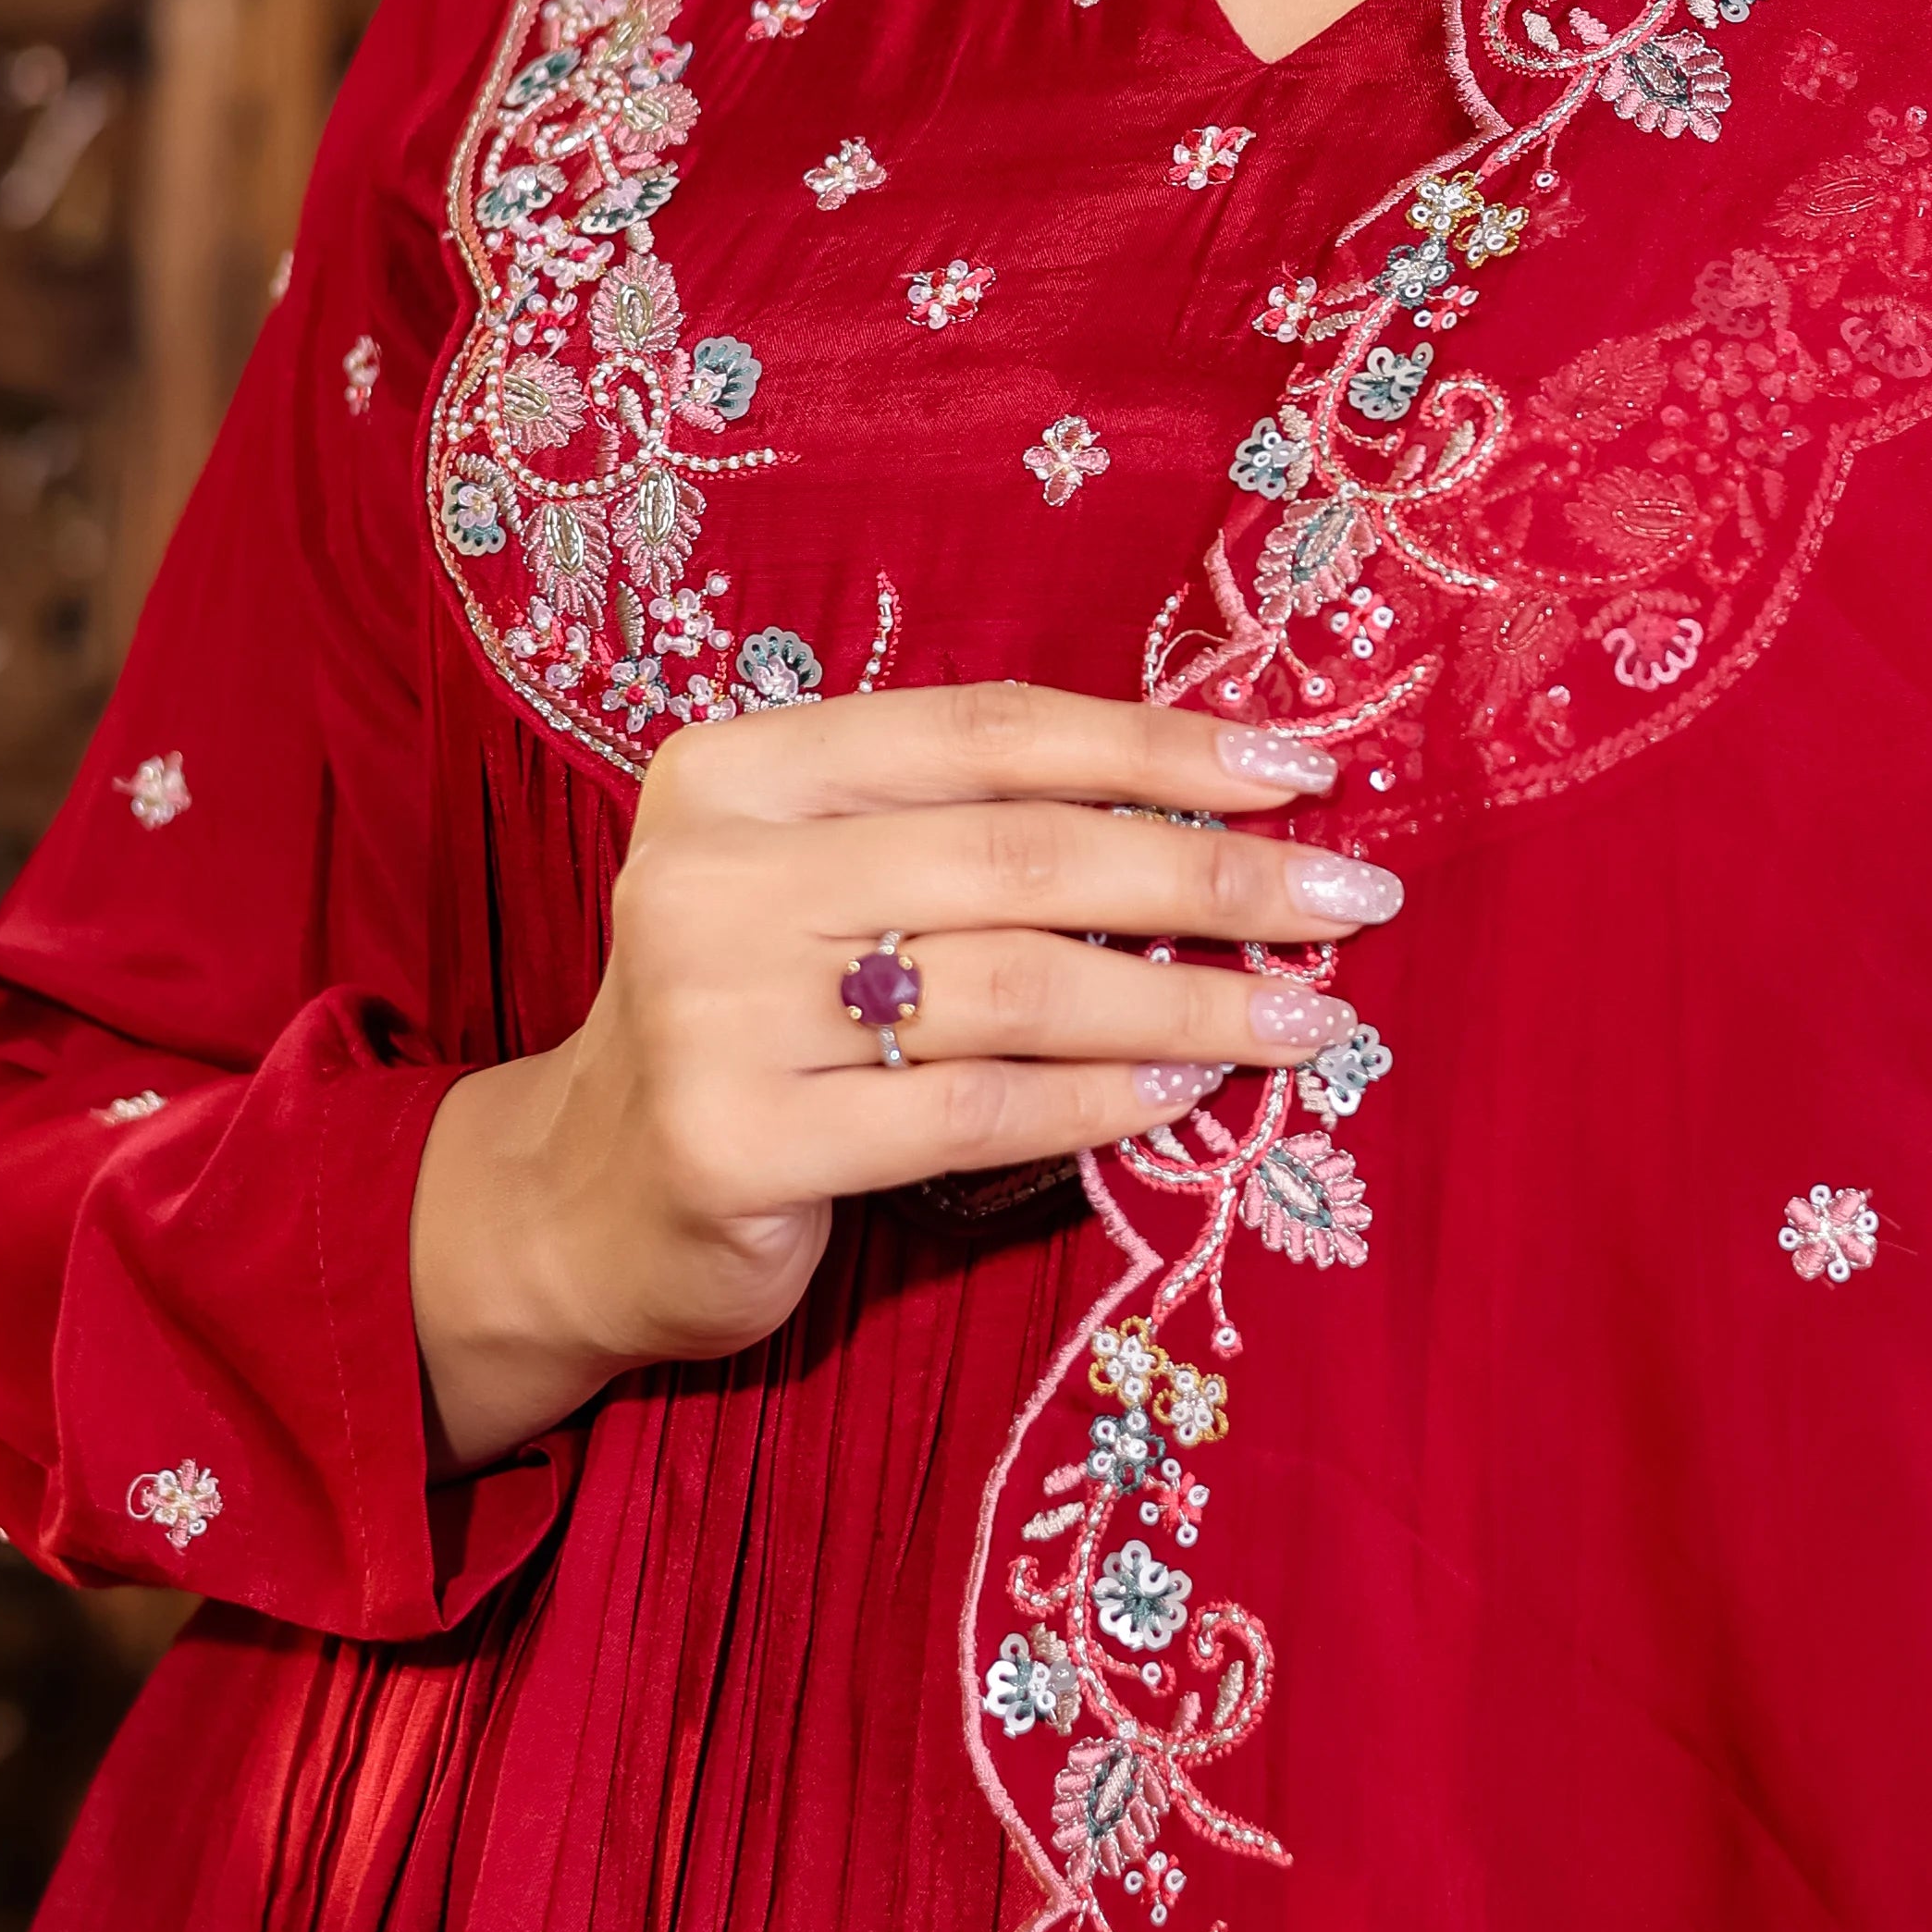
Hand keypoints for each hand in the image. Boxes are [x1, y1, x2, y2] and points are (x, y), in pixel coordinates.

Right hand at [407, 684, 1389, 1465]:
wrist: (581, 1201)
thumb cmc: (755, 1020)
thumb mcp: (828, 885)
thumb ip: (970, 833)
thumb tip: (1224, 810)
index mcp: (741, 767)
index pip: (990, 730)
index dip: (1157, 747)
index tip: (1303, 771)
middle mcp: (713, 872)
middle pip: (1019, 854)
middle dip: (1209, 876)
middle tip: (1349, 896)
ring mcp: (712, 1010)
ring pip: (1013, 987)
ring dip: (1188, 1000)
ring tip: (1306, 1011)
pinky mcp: (735, 1143)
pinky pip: (972, 1112)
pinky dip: (1100, 1098)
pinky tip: (1189, 1092)